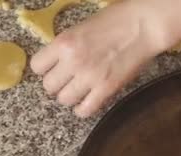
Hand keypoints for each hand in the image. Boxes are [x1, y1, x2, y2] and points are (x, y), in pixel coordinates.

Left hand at [30, 0, 167, 116]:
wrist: (143, 26)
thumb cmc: (116, 20)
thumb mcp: (81, 27)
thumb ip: (67, 46)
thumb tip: (58, 62)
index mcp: (64, 43)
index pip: (37, 66)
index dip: (45, 69)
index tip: (53, 69)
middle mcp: (73, 61)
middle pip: (49, 86)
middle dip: (57, 84)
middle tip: (67, 80)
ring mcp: (89, 77)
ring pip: (64, 100)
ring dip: (70, 97)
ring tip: (78, 91)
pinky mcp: (106, 89)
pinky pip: (85, 110)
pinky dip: (82, 109)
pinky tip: (86, 103)